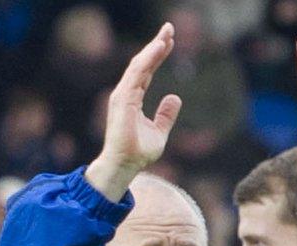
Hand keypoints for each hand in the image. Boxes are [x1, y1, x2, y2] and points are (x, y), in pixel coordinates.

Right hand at [85, 23, 182, 199]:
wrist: (125, 166)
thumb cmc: (138, 153)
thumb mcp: (159, 132)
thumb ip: (165, 115)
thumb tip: (174, 97)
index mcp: (132, 98)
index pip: (146, 71)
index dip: (157, 55)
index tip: (169, 41)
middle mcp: (125, 93)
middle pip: (142, 63)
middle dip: (156, 45)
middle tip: (169, 28)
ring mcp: (122, 95)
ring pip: (139, 65)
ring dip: (153, 48)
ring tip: (167, 34)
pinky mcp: (123, 99)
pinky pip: (137, 74)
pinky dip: (148, 60)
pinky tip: (159, 48)